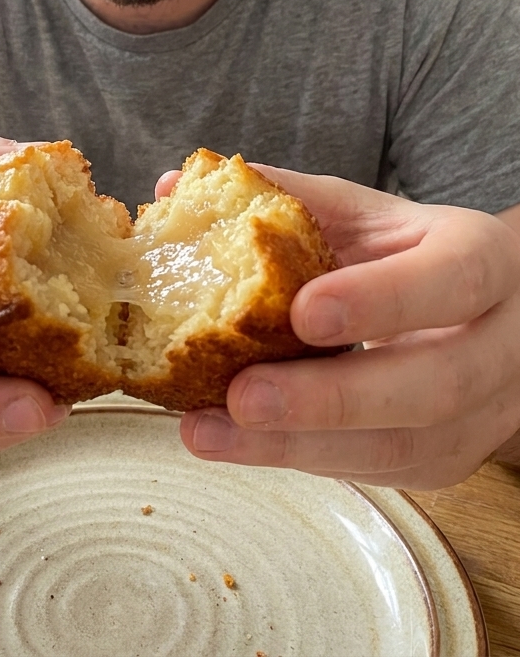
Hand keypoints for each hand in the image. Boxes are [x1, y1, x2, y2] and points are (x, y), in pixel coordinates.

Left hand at [162, 168, 519, 488]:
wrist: (487, 309)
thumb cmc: (408, 252)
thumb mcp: (363, 213)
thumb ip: (282, 199)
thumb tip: (172, 188)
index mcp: (481, 260)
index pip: (451, 281)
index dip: (381, 300)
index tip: (301, 311)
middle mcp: (498, 344)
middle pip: (432, 385)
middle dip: (331, 398)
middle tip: (242, 395)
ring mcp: (481, 415)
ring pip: (404, 447)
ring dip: (299, 445)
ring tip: (210, 431)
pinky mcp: (446, 461)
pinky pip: (378, 471)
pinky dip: (302, 457)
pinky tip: (238, 443)